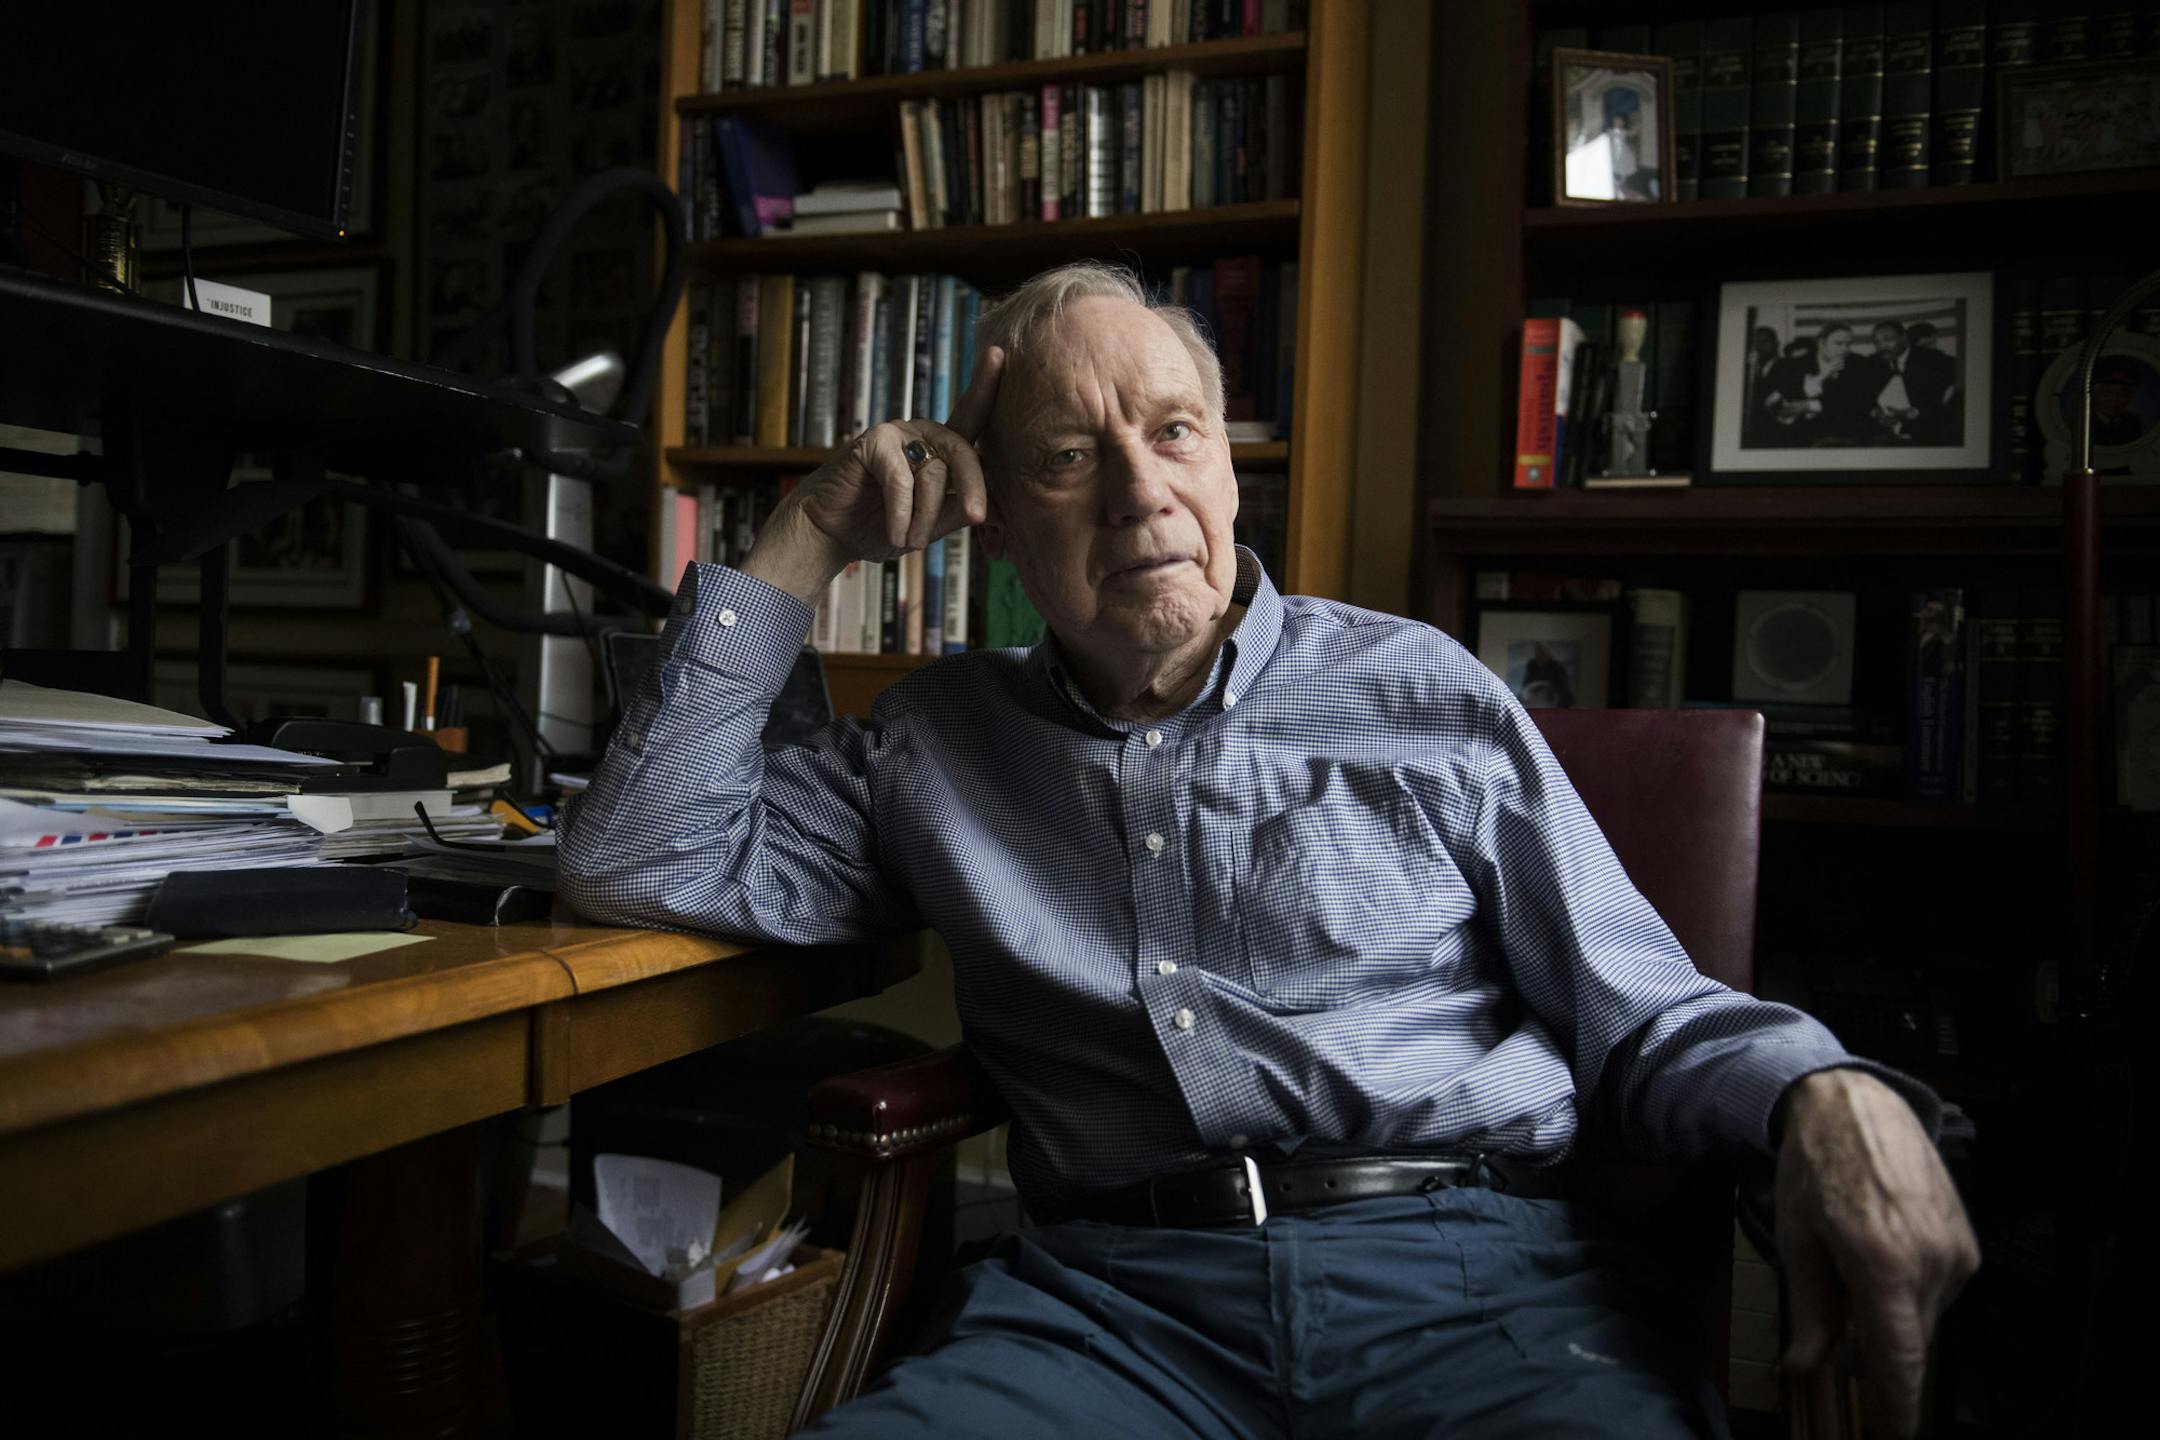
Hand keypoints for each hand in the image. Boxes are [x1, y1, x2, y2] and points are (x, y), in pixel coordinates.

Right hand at [742, 348, 1004, 604]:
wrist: (831, 534)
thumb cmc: (878, 526)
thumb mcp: (927, 526)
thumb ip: (955, 512)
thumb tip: (987, 509)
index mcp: (939, 448)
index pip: (970, 418)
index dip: (985, 386)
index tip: (998, 353)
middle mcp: (920, 434)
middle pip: (963, 451)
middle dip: (973, 487)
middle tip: (976, 517)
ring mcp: (895, 434)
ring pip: (934, 473)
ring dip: (925, 516)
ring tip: (910, 541)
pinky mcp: (873, 443)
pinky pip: (902, 480)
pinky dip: (901, 513)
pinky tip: (895, 533)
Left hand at [1775, 1069, 1979, 1438]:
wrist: (1856, 1104)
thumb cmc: (1815, 1167)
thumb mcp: (1797, 1238)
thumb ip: (1809, 1309)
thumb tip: (1806, 1367)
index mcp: (1883, 1264)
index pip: (1899, 1359)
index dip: (1896, 1405)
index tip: (1889, 1434)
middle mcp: (1932, 1263)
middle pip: (1909, 1342)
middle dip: (1876, 1351)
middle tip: (1839, 1324)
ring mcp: (1957, 1252)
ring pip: (1924, 1317)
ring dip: (1891, 1315)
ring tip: (1854, 1265)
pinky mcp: (1968, 1243)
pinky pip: (1939, 1290)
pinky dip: (1909, 1290)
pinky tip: (1881, 1253)